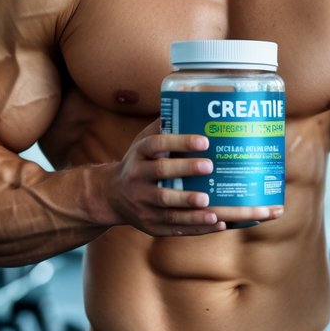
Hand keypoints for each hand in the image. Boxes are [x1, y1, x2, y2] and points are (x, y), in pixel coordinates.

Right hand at [111, 121, 282, 235]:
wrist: (111, 197)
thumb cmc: (139, 164)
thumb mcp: (143, 143)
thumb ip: (164, 128)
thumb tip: (192, 104)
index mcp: (138, 155)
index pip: (156, 145)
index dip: (179, 141)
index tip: (203, 140)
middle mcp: (137, 179)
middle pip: (161, 173)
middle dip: (185, 170)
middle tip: (209, 166)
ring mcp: (142, 204)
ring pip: (167, 205)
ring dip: (190, 205)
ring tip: (212, 204)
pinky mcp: (151, 225)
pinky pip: (174, 227)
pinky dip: (197, 226)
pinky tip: (218, 222)